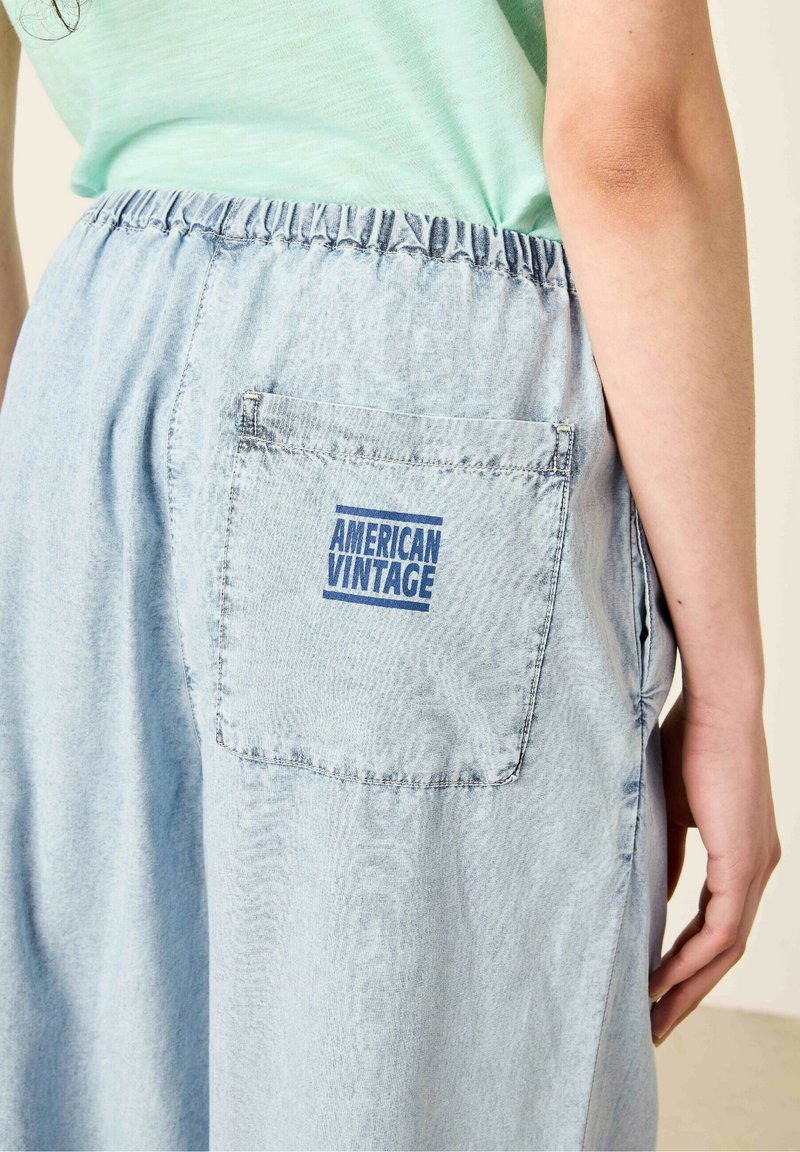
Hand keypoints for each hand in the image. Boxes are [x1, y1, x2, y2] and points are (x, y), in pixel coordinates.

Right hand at [648, 689, 780, 1045]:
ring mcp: (756, 866)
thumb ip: (667, 852)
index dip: (688, 962)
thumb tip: (648, 889)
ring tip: (654, 1015)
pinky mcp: (744, 861)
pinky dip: (691, 958)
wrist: (716, 704)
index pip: (718, 924)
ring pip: (725, 948)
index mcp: (744, 853)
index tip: (656, 989)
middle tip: (657, 1026)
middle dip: (690, 991)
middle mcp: (759, 867)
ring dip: (688, 986)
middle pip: (726, 950)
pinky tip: (662, 979)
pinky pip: (720, 928)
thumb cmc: (687, 740)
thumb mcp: (670, 808)